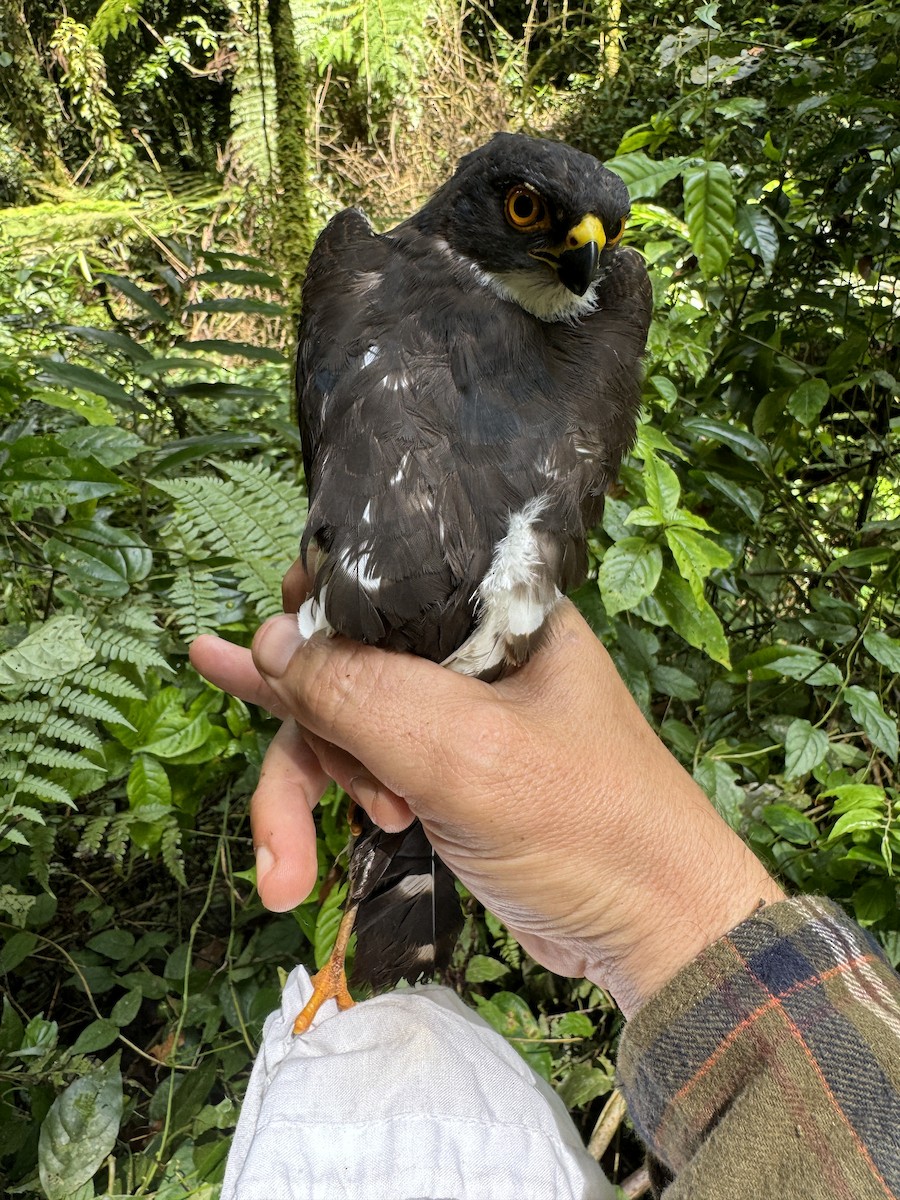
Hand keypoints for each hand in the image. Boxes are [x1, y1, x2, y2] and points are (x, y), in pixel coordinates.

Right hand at [191, 590, 781, 1014]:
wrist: (651, 931)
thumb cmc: (583, 825)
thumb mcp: (467, 754)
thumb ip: (363, 692)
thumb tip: (264, 640)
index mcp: (494, 612)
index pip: (377, 578)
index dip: (311, 616)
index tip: (263, 665)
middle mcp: (466, 652)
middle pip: (341, 660)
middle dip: (302, 737)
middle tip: (284, 807)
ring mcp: (448, 715)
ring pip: (337, 723)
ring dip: (302, 798)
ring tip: (285, 872)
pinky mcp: (435, 771)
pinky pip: (357, 769)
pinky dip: (321, 812)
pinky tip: (276, 847)